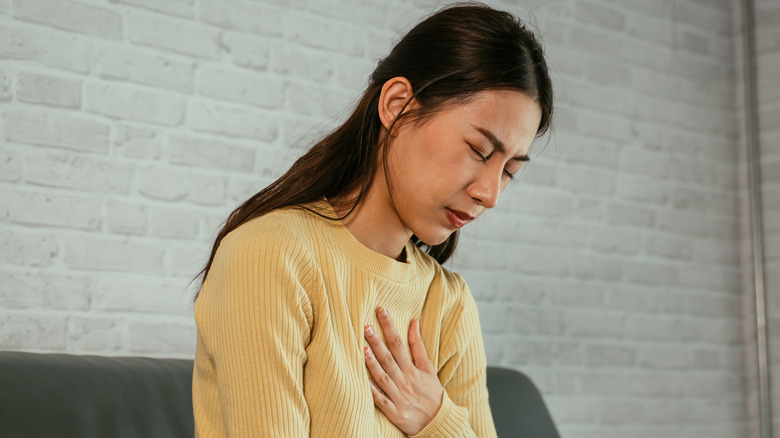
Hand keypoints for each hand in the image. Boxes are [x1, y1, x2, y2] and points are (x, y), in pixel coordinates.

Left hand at [364, 307, 443, 435]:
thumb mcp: (428, 367)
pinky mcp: (394, 412)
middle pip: (389, 358)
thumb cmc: (432, 392)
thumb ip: (419, 346)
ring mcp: (399, 396)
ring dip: (373, 364)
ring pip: (383, 377)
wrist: (439, 421)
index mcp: (412, 369)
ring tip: (363, 349)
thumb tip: (413, 322)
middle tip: (366, 327)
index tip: (381, 311)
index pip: (399, 343)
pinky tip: (362, 381)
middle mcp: (405, 381)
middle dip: (377, 342)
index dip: (389, 327)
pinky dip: (372, 392)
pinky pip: (381, 401)